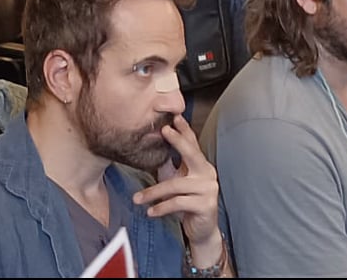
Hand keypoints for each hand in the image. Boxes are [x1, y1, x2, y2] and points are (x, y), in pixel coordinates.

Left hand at [134, 117, 224, 264]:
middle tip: (164, 130)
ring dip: (153, 192)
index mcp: (201, 166)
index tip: (175, 117)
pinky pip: (178, 202)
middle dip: (178, 140)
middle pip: (192, 153)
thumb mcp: (176, 182)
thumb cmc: (187, 203)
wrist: (202, 230)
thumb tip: (153, 149)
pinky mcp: (205, 205)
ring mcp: (209, 189)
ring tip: (138, 199)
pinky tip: (151, 211)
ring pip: (176, 185)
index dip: (184, 130)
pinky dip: (162, 207)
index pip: (193, 144)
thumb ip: (169, 167)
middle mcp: (207, 174)